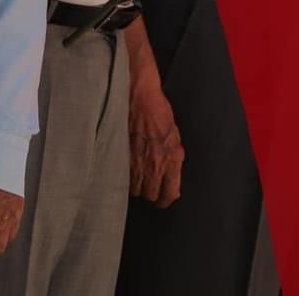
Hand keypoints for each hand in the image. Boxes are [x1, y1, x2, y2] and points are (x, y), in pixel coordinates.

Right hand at [128, 76, 184, 207]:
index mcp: (173, 159)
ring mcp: (138, 162)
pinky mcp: (124, 157)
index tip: (163, 199)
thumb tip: (173, 182)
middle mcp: (155, 164)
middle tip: (149, 186)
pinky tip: (127, 169)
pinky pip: (124, 177)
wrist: (140, 98)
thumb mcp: (175, 137)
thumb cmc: (160, 113)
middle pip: (151, 195)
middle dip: (150, 193)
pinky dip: (125, 177)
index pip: (170, 194)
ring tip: (137, 177)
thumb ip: (174, 160)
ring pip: (135, 190)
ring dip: (136, 186)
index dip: (166, 200)